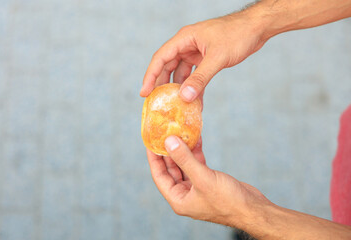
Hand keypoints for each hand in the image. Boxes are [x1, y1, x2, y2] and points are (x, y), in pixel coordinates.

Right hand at [140, 11, 267, 101]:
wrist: (257, 28)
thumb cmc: (237, 34)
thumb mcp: (217, 57)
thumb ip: (201, 78)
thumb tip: (185, 97)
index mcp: (185, 38)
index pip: (161, 58)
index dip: (150, 75)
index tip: (144, 93)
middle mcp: (187, 45)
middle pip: (168, 66)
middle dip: (162, 85)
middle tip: (157, 103)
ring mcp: (196, 52)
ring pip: (181, 73)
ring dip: (180, 89)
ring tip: (176, 106)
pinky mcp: (206, 59)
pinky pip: (195, 76)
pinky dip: (194, 88)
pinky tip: (195, 102)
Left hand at [146, 135, 270, 226]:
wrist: (252, 209)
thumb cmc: (228, 200)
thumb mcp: (203, 178)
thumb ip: (185, 160)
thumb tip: (169, 142)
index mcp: (178, 199)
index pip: (159, 176)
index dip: (154, 158)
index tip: (150, 142)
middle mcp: (185, 194)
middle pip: (171, 169)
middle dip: (168, 152)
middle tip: (164, 134)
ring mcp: (197, 188)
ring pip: (185, 165)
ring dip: (183, 150)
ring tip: (180, 133)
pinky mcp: (208, 181)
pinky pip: (197, 164)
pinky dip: (196, 153)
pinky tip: (196, 139)